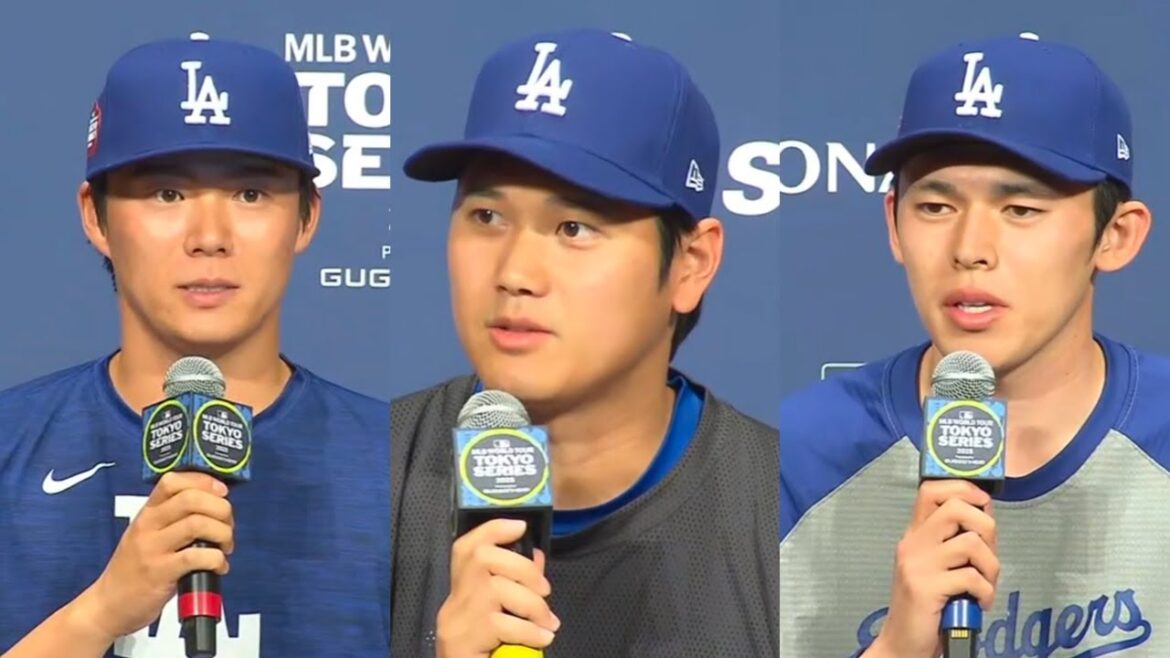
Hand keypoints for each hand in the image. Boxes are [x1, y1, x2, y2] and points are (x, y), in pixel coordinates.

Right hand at [79, 472, 234, 641]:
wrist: (108, 605)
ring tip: (225, 547)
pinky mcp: (160, 573)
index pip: (173, 481)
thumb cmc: (134, 570)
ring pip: (197, 524)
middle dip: (221, 509)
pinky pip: (197, 557)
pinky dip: (217, 560)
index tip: (222, 493)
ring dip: (223, 533)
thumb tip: (215, 505)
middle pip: (191, 499)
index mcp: (147, 513)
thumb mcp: (147, 535)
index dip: (204, 482)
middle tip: (228, 526)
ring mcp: (152, 549)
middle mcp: (148, 526)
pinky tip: (219, 567)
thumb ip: (174, 518)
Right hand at [436, 519, 559, 657]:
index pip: (467, 546)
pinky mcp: (465, 638)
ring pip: (498, 590)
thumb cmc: (487, 645)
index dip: (494, 529)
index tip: (520, 527)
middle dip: (524, 568)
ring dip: (533, 605)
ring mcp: (458, 617)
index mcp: (461, 587)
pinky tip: (542, 637)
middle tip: (545, 591)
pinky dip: (530, 630)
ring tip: (547, 623)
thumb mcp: (502, 610)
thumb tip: (536, 556)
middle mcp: (455, 598)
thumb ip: (516, 583)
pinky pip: (503, 624)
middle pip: (483, 558)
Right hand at [867, 480, 998, 657]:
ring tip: (985, 585)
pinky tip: (979, 602)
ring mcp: (917, 565)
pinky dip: (986, 592)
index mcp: (915, 534)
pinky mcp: (925, 588)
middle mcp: (912, 544)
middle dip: (987, 527)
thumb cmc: (927, 606)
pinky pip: (972, 578)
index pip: (931, 490)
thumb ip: (955, 541)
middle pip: (957, 507)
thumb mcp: (937, 566)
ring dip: (991, 567)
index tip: (983, 504)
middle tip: (987, 555)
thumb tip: (986, 514)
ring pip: (971, 543)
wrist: (903, 643)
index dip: (964, 488)